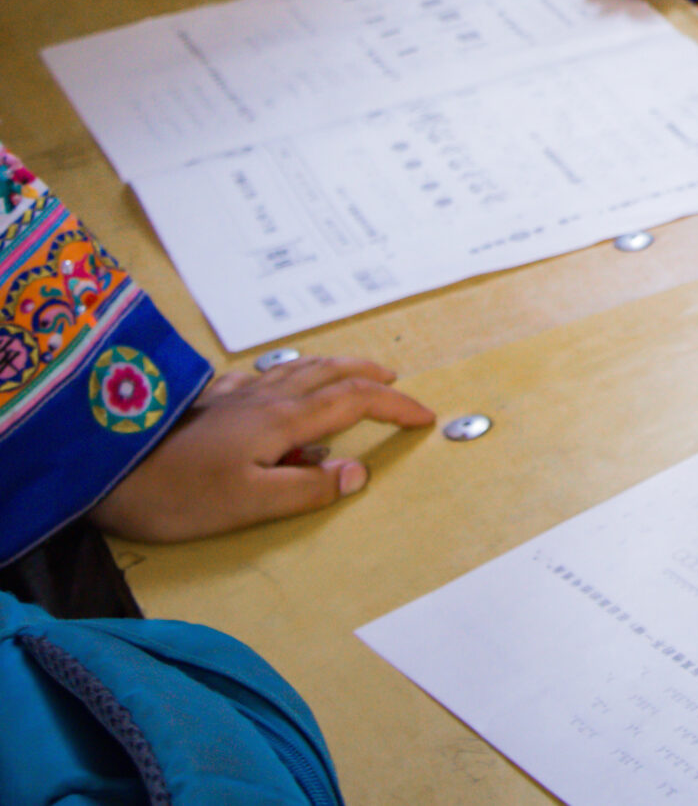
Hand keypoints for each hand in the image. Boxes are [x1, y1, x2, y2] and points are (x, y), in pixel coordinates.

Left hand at [88, 357, 436, 543]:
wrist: (100, 470)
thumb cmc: (174, 493)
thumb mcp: (249, 503)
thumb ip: (308, 488)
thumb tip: (357, 472)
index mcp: (283, 420)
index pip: (356, 403)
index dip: (395, 407)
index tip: (423, 417)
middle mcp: (264, 399)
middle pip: (329, 373)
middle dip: (369, 375)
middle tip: (394, 380)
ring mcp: (232, 396)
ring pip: (295, 369)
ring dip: (332, 367)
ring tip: (349, 372)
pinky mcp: (204, 402)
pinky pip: (260, 379)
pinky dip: (285, 376)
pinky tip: (273, 386)